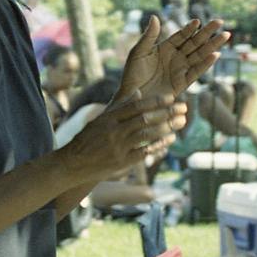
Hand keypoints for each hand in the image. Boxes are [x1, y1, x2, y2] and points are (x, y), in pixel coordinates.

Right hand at [62, 92, 186, 182]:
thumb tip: (139, 92)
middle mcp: (114, 131)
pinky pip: (144, 152)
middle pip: (145, 119)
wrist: (72, 163)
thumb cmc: (87, 139)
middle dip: (167, 113)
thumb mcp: (100, 119)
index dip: (155, 101)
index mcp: (108, 118)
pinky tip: (170, 139)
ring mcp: (118, 147)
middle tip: (184, 108)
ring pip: (146, 135)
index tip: (171, 97)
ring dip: (166, 128)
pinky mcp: (121, 162)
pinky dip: (158, 145)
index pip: (135, 106)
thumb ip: (120, 107)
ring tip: (181, 122)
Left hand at [117, 16, 228, 103]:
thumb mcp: (138, 53)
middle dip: (207, 33)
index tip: (198, 21)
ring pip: (200, 55)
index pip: (181, 35)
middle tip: (220, 22)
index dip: (190, 28)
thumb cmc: (132, 75)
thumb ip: (148, 36)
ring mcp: (180, 70)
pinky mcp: (182, 83)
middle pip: (195, 42)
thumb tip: (155, 17)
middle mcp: (175, 57)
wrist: (131, 98)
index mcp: (164, 48)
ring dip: (212, 45)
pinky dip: (206, 64)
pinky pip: (196, 72)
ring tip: (225, 35)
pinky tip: (215, 55)